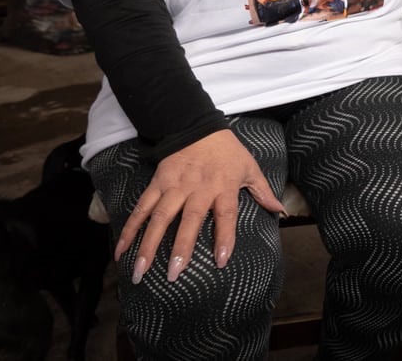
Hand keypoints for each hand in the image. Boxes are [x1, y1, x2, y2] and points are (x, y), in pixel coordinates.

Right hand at [114, 130, 284, 283]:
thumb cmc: (227, 151)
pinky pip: (141, 208)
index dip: (225, 237)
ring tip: (139, 270)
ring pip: (160, 217)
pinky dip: (130, 228)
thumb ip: (263, 192)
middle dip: (180, 248)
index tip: (221, 261)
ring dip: (147, 244)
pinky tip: (121, 250)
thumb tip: (280, 213)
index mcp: (223, 187)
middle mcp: (198, 189)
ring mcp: (174, 186)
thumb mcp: (250, 168)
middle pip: (189, 221)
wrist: (197, 126)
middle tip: (172, 275)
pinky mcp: (157, 183)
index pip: (226, 215)